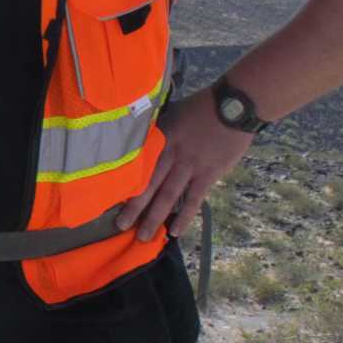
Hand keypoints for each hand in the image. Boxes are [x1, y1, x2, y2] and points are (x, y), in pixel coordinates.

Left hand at [117, 87, 253, 241]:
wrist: (234, 106)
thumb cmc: (202, 106)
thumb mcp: (172, 113)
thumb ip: (157, 130)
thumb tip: (140, 140)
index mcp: (159, 140)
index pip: (137, 166)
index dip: (124, 183)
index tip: (108, 198)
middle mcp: (170, 156)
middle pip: (147, 185)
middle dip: (133, 208)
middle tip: (120, 226)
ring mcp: (190, 167)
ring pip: (167, 197)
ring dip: (154, 218)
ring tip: (142, 236)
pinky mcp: (208, 175)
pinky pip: (193, 199)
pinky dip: (184, 216)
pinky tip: (174, 231)